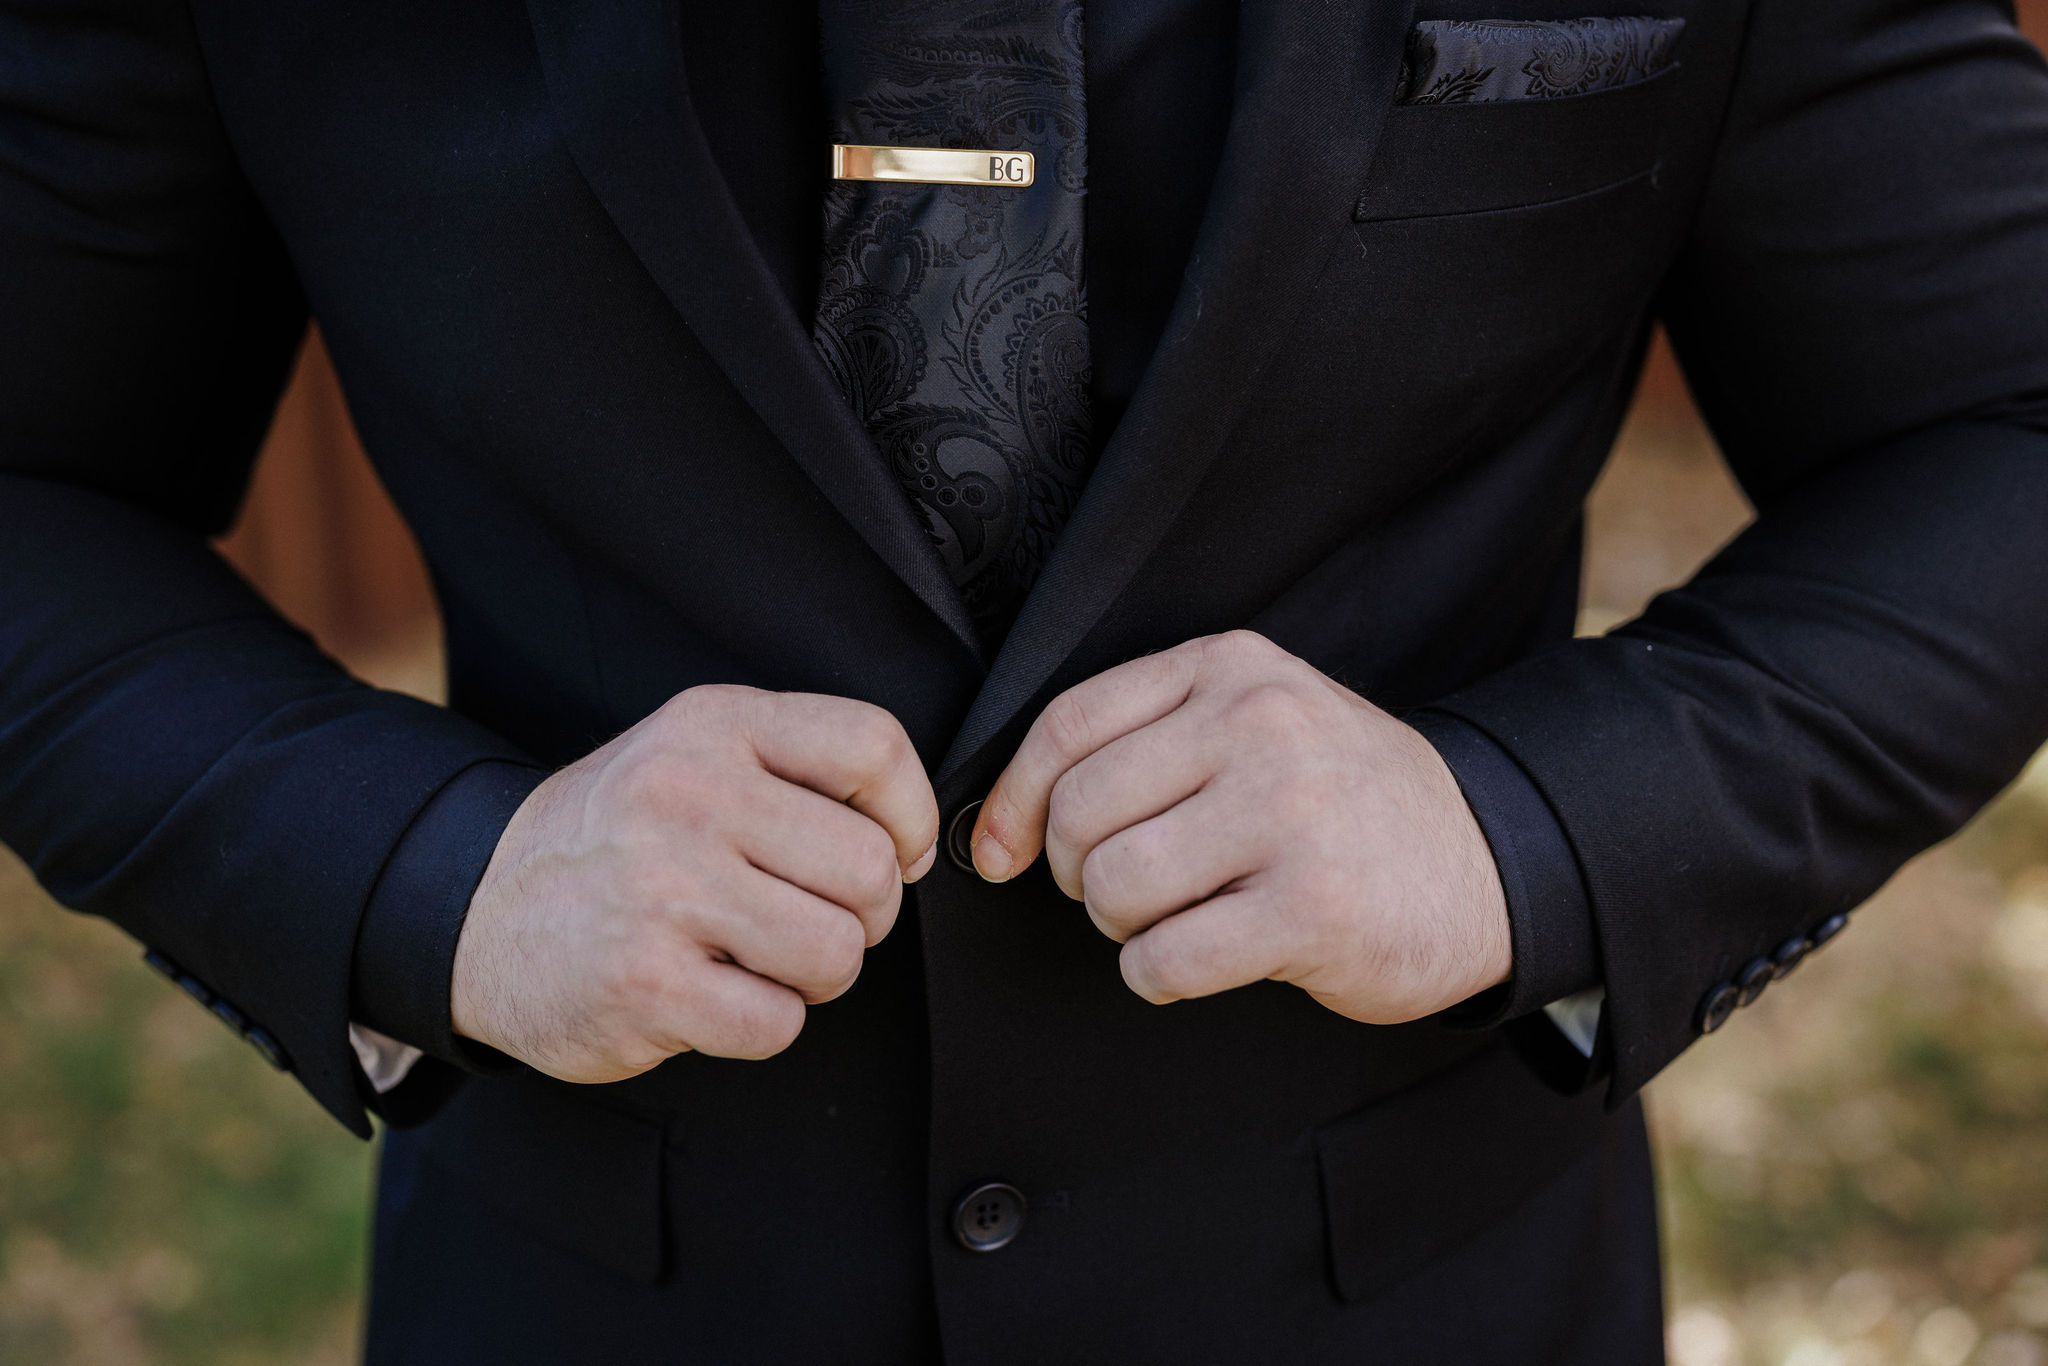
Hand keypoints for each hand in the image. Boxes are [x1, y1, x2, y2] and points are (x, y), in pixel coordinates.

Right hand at [451, 685, 938, 1082]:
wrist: (477, 908)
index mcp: (714, 725)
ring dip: (817, 975)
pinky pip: (778, 1022)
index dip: (912, 816)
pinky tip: (715, 994)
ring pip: (838, 952)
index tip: (895, 854)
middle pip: (870, 870)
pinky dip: (764, 1023)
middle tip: (809, 918)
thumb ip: (798, 772)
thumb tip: (914, 843)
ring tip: (761, 957)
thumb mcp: (693, 754)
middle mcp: (687, 794)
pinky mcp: (645, 984)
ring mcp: (663, 890)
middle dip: (863, 916)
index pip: (874, 747)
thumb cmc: (616, 837)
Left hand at [971, 631, 1509, 1023]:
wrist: (1487, 858)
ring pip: (1116, 888)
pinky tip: (1201, 959)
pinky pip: (1165, 960)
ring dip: (1123, 928)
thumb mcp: (1258, 718)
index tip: (999, 851)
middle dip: (1080, 873)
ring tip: (1176, 918)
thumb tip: (1000, 824)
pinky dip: (1158, 976)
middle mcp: (1261, 725)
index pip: (1068, 724)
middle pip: (1083, 813)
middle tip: (1127, 890)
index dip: (1013, 800)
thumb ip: (1145, 739)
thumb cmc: (1342, 797)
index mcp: (1232, 666)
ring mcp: (1290, 814)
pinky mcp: (1312, 909)